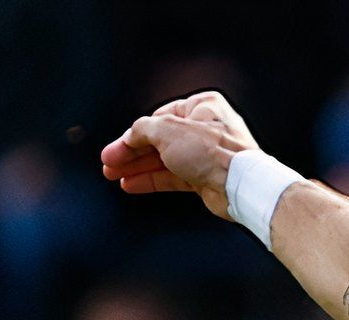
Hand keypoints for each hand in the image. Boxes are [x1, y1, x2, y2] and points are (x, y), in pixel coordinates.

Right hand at [100, 92, 260, 217]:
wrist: (240, 185)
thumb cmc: (211, 150)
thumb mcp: (167, 130)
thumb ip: (143, 130)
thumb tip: (130, 136)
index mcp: (202, 106)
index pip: (160, 118)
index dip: (135, 134)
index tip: (116, 148)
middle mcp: (205, 128)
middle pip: (160, 140)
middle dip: (132, 152)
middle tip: (108, 163)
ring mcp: (206, 154)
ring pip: (165, 159)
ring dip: (138, 167)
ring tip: (113, 175)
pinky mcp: (206, 177)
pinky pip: (173, 177)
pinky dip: (152, 180)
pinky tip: (131, 184)